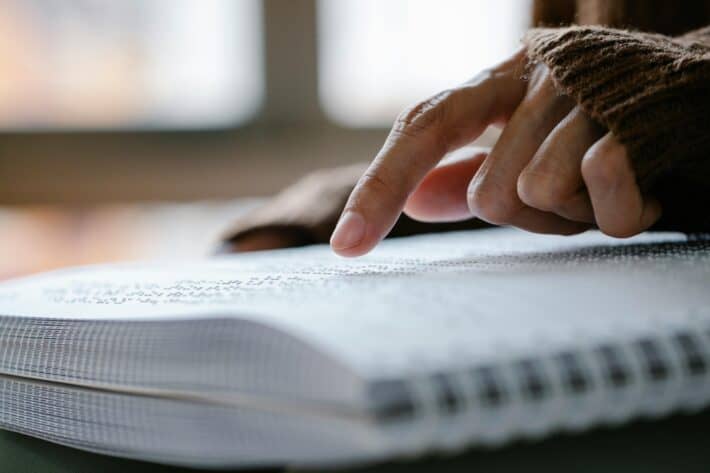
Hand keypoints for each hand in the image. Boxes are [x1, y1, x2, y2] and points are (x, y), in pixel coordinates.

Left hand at [330, 49, 661, 256]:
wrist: (698, 97)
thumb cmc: (607, 131)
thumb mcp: (532, 150)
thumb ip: (472, 172)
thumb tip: (418, 203)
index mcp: (500, 79)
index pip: (423, 129)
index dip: (380, 187)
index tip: (347, 247)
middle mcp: (534, 76)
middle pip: (486, 193)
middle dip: (533, 216)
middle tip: (578, 196)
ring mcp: (584, 92)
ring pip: (536, 195)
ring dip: (578, 214)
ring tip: (610, 186)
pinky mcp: (632, 117)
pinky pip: (599, 195)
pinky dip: (623, 212)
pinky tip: (646, 186)